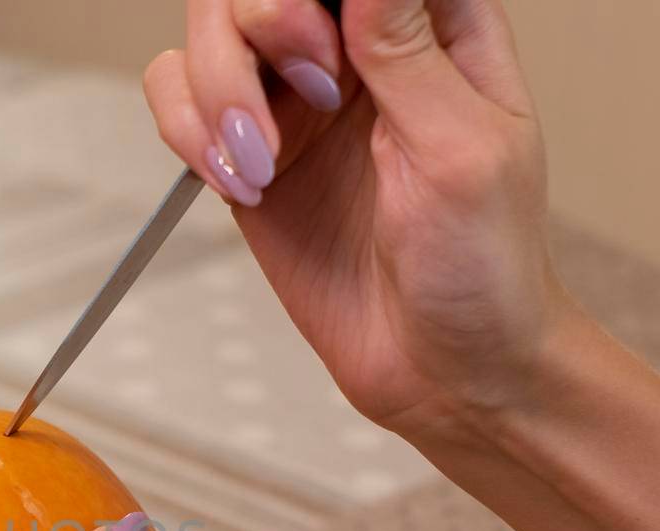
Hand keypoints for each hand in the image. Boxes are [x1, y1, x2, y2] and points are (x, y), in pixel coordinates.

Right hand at [145, 0, 571, 438]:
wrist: (443, 367)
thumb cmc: (482, 267)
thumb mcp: (463, 150)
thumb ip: (406, 49)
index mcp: (431, 22)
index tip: (332, 48)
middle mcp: (356, 46)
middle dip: (264, 23)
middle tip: (313, 95)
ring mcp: (295, 98)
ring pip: (207, 30)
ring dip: (217, 90)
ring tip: (262, 163)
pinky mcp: (248, 152)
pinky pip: (178, 100)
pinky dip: (188, 133)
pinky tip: (240, 183)